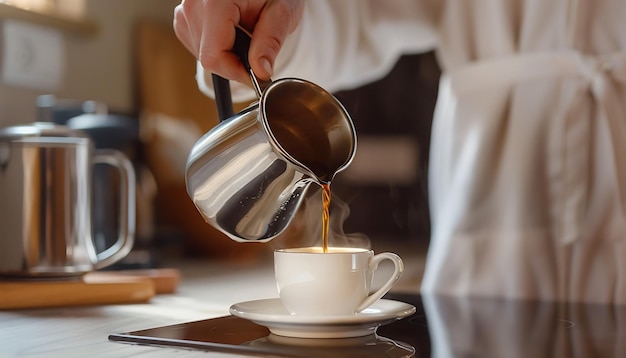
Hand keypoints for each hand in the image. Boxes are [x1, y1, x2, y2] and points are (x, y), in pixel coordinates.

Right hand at [173, 0, 303, 84]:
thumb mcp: (282, 12)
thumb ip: (270, 42)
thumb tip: (261, 72)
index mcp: (214, 1)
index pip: (213, 56)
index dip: (236, 72)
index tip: (257, 76)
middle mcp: (194, 4)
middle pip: (207, 57)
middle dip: (234, 63)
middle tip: (258, 54)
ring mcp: (185, 10)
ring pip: (202, 54)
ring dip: (226, 55)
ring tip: (246, 37)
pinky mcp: (184, 16)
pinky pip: (197, 45)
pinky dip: (216, 48)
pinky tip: (232, 34)